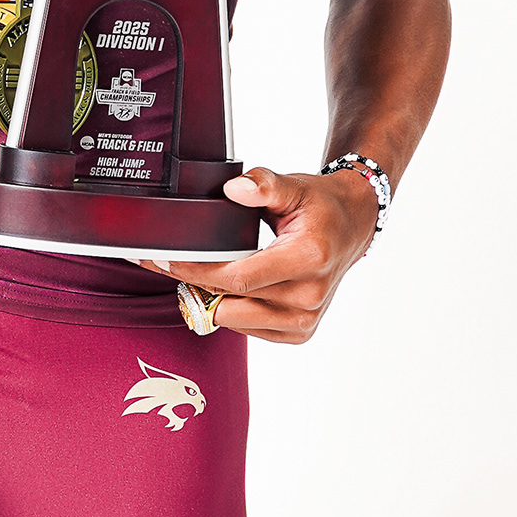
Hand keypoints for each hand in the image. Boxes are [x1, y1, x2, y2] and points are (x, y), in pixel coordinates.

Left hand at [139, 165, 378, 341]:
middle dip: (195, 287)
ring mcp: (306, 319)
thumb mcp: (294, 186)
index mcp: (308, 259)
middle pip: (231, 305)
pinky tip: (231, 289)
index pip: (239, 278)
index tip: (166, 260)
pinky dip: (233, 311)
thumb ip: (264, 184)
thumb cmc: (321, 207)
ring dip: (212, 300)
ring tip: (203, 273)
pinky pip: (249, 330)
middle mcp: (310, 296)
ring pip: (236, 322)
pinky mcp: (300, 332)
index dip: (197, 271)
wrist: (351, 227)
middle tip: (173, 264)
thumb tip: (234, 189)